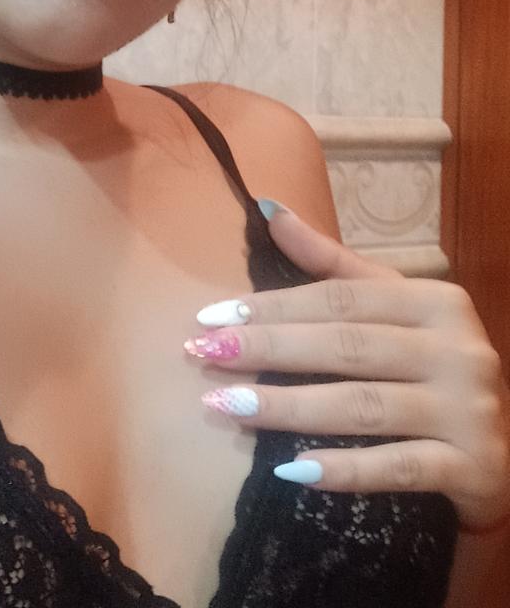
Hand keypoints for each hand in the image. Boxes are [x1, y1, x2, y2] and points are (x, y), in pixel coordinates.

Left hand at [184, 202, 509, 531]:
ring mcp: (468, 410)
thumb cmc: (433, 364)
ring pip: (363, 406)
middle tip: (203, 354)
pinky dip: (344, 470)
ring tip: (227, 406)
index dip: (272, 306)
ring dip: (288, 407)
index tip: (210, 317)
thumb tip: (267, 207)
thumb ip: (332, 264)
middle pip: (345, 346)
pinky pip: (398, 468)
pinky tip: (292, 470)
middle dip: (267, 350)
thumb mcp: (395, 305)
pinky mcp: (474, 468)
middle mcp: (457, 350)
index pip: (338, 299)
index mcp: (435, 301)